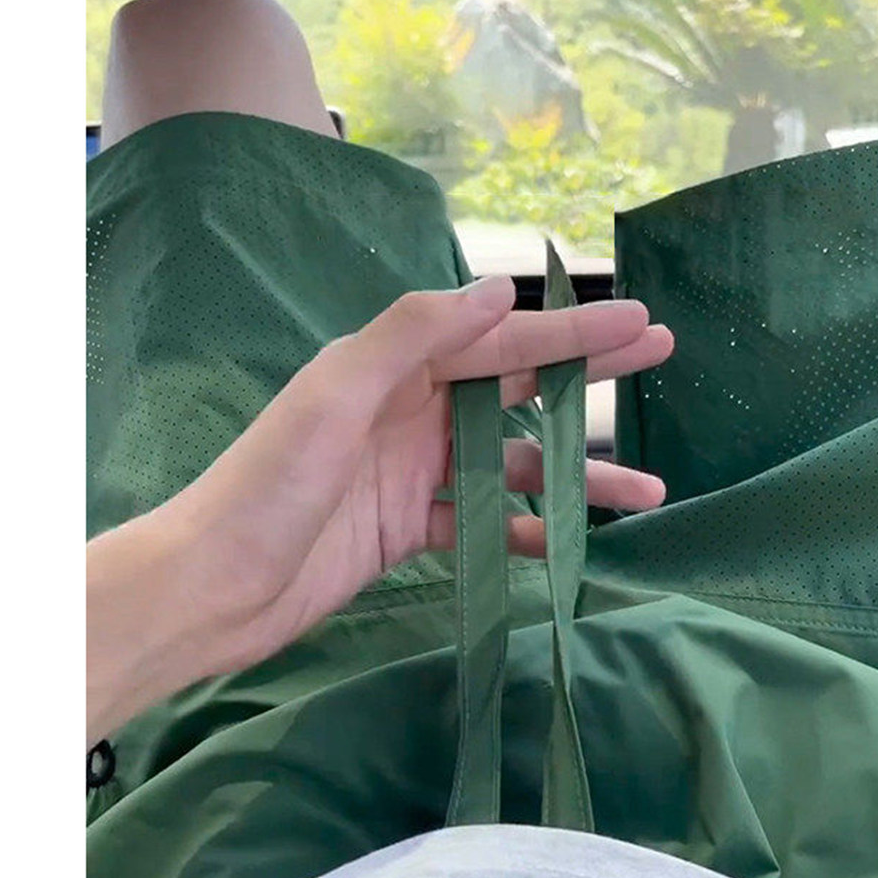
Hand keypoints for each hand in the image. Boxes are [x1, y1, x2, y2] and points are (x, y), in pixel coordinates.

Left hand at [87, 276, 672, 743]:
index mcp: (392, 368)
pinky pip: (484, 523)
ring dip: (576, 477)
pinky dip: (526, 530)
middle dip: (589, 377)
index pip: (499, 340)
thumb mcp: (335, 394)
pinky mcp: (409, 530)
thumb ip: (411, 337)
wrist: (216, 586)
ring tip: (647, 492)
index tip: (640, 323)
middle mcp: (409, 411)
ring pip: (513, 465)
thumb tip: (495, 291)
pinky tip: (569, 544)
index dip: (572, 332)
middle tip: (660, 358)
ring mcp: (412, 474)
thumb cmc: (269, 485)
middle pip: (517, 388)